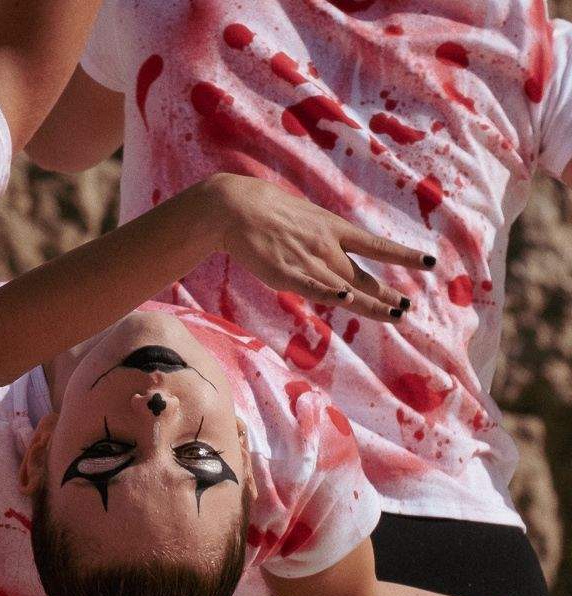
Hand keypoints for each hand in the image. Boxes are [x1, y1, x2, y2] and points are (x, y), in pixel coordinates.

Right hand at [200, 172, 430, 320]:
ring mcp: (307, 261)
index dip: (404, 255)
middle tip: (408, 308)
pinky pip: (311, 287)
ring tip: (395, 315)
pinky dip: (329, 293)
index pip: (377, 246)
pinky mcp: (285, 273)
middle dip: (386, 295)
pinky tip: (345, 301)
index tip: (430, 263)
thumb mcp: (304, 218)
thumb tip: (329, 246)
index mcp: (334, 229)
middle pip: (363, 277)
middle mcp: (327, 248)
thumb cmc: (267, 210)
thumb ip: (319, 236)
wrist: (237, 208)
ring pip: (345, 288)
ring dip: (371, 304)